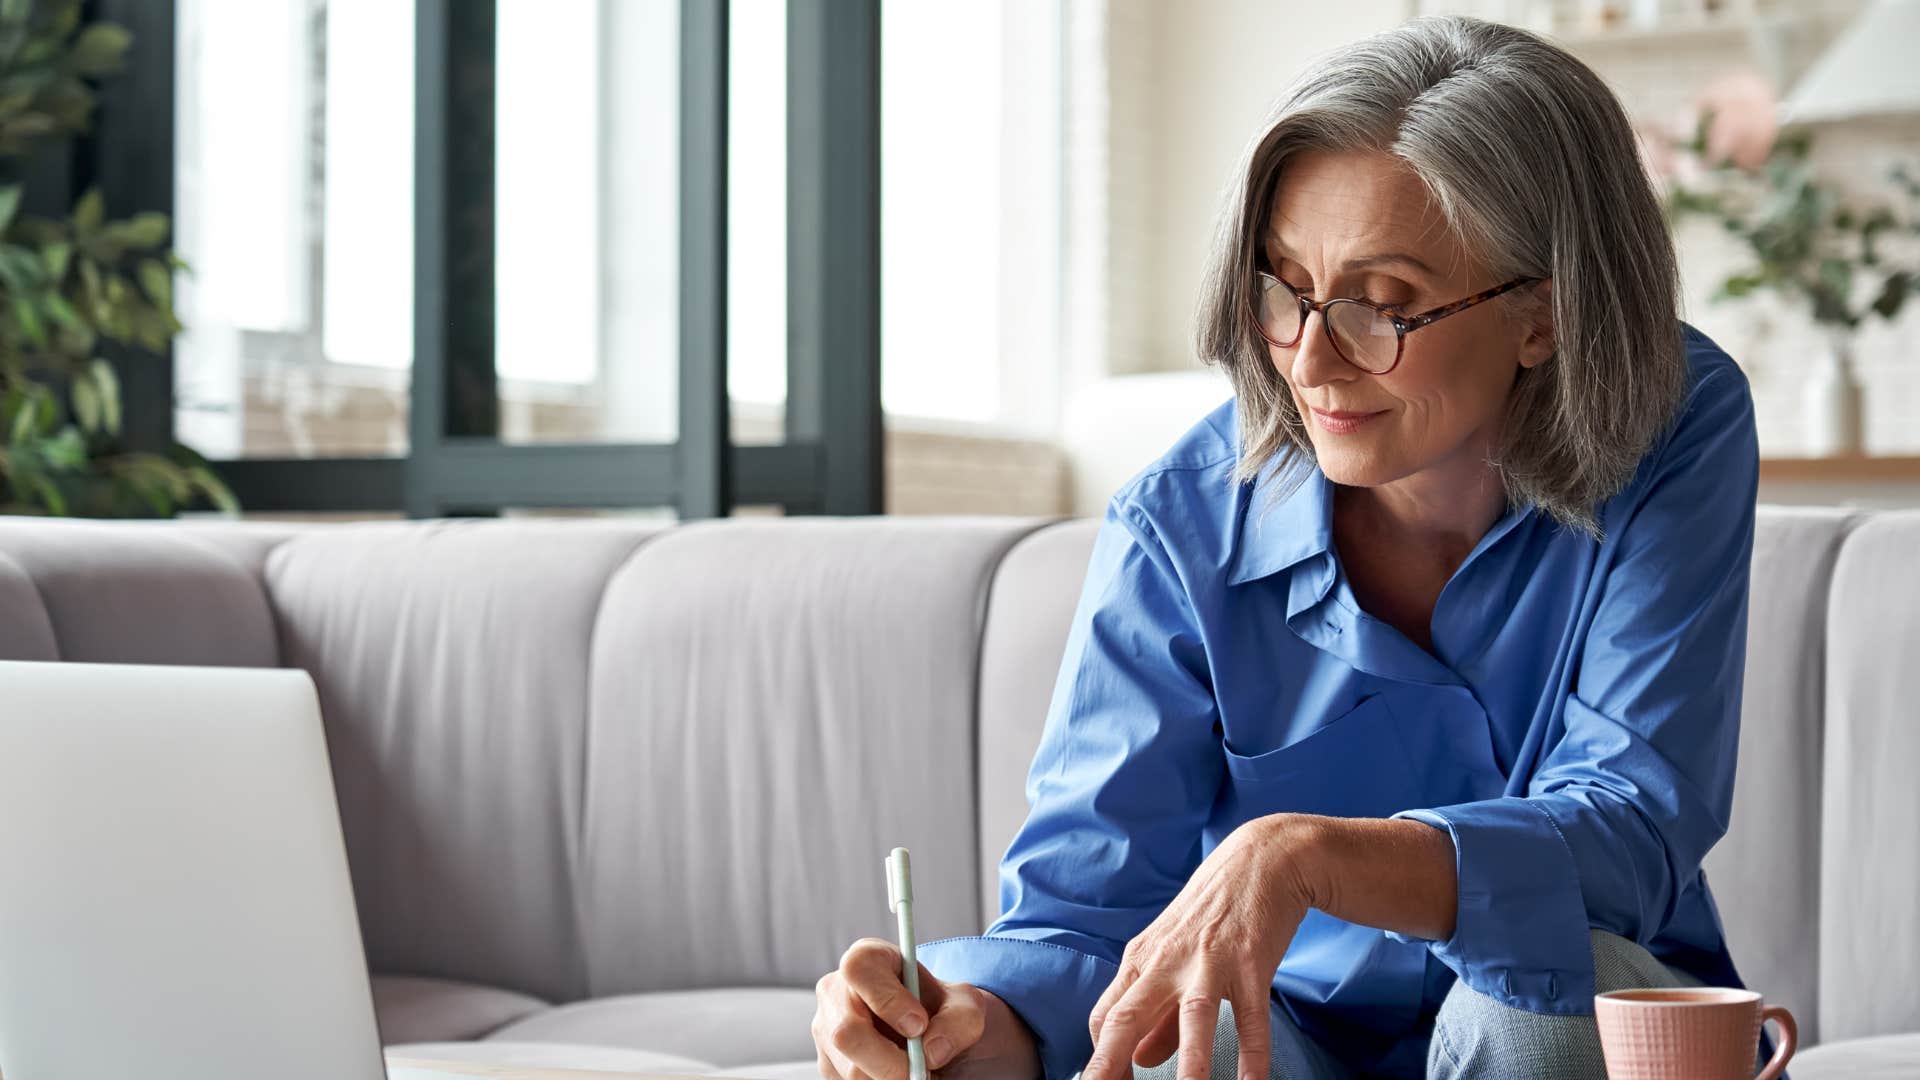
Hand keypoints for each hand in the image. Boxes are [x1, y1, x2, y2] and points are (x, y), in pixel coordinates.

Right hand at [813, 937, 1038, 1078]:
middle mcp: (836, 993)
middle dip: (891, 1062)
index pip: (860, 970)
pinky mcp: (829, 1066)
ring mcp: (826, 1032)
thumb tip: (931, 1050)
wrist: (935, 1037)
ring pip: (850, 1070)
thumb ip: (958, 1021)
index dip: (888, 999)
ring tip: (920, 1072)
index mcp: (867, 961)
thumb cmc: (944, 1011)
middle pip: (846, 1032)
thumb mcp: (966, 1007)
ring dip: (891, 1079)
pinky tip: (900, 1076)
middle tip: (924, 1072)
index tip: (919, 1025)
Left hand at [1082, 814, 1319, 1079]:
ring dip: (1188, 1066)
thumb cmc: (1213, 912)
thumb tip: (1139, 1059)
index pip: (1106, 1015)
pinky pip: (1253, 1017)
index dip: (1101, 1057)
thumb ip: (1158, 1013)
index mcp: (1143, 958)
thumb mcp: (1175, 955)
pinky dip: (1253, 1056)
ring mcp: (1210, 960)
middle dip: (1109, 1063)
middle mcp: (1167, 960)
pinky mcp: (1252, 962)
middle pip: (1127, 1015)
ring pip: (1192, 1018)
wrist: (1262, 858)